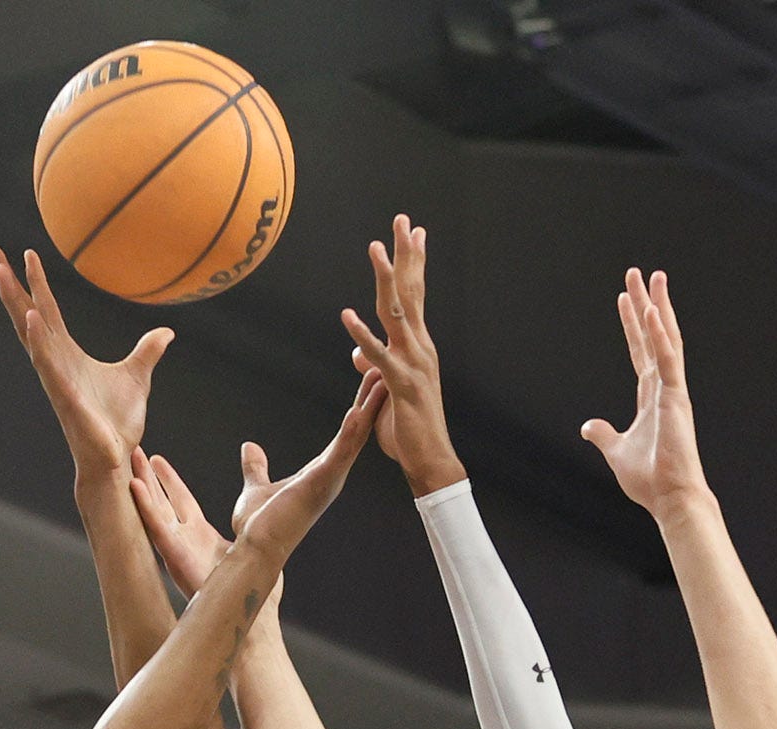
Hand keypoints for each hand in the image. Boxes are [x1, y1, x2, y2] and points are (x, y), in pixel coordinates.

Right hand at [0, 245, 169, 476]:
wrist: (114, 458)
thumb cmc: (118, 423)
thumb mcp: (137, 377)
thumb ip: (147, 352)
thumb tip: (166, 333)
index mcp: (67, 353)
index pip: (47, 309)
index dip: (36, 282)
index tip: (26, 254)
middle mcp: (54, 361)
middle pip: (26, 313)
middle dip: (9, 284)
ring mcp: (55, 377)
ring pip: (30, 332)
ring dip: (15, 302)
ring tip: (1, 273)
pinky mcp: (64, 395)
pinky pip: (47, 363)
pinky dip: (38, 340)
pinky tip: (31, 317)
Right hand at [127, 439, 281, 601]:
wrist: (256, 619)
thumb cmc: (258, 587)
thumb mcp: (255, 525)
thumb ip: (256, 490)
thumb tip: (258, 462)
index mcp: (204, 538)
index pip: (181, 501)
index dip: (168, 480)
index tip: (156, 459)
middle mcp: (187, 544)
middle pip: (163, 502)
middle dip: (147, 478)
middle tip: (132, 453)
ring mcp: (180, 552)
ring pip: (154, 512)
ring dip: (140, 487)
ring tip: (128, 463)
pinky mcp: (177, 561)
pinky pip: (157, 530)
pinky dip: (144, 507)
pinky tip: (134, 486)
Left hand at [219, 372, 383, 569]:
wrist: (255, 551)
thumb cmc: (258, 526)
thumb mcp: (257, 487)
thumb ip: (257, 467)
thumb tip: (250, 448)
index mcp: (320, 472)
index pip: (346, 433)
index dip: (361, 406)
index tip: (372, 382)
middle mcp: (331, 474)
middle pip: (358, 430)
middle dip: (373, 400)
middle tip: (389, 370)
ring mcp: (328, 480)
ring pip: (355, 437)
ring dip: (369, 409)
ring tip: (383, 382)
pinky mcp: (319, 485)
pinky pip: (339, 455)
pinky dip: (349, 433)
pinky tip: (357, 412)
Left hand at [343, 215, 464, 495]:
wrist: (429, 461)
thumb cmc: (410, 427)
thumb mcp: (387, 391)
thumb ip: (375, 366)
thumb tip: (359, 352)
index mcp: (418, 345)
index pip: (415, 295)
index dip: (413, 262)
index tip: (412, 231)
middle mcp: (420, 347)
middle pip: (411, 291)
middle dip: (406, 254)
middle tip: (401, 219)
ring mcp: (414, 363)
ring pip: (397, 313)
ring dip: (385, 279)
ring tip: (375, 248)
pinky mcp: (402, 385)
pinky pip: (379, 355)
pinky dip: (362, 335)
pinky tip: (347, 316)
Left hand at [580, 269, 707, 514]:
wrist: (669, 497)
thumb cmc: (650, 479)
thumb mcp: (616, 451)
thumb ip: (604, 435)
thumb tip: (588, 426)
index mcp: (650, 397)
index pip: (640, 351)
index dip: (631, 324)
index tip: (625, 298)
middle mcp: (663, 387)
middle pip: (653, 335)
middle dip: (645, 303)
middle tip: (639, 273)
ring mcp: (672, 390)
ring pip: (665, 338)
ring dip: (658, 306)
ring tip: (653, 277)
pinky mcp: (676, 398)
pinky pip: (668, 360)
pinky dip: (661, 335)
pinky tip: (652, 311)